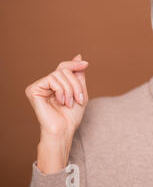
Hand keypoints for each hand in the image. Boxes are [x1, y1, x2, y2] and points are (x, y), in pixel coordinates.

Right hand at [25, 54, 88, 172]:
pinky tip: (62, 102)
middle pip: (64, 69)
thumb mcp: (80, 92)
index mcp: (55, 84)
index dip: (74, 64)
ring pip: (60, 74)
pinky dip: (61, 90)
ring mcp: (38, 86)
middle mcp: (45, 84)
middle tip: (79, 98)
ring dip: (70, 89)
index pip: (63, 67)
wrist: (64, 130)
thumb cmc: (71, 116)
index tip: (86, 64)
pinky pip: (51, 79)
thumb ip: (78, 75)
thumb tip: (78, 56)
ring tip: (71, 103)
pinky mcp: (33, 90)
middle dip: (75, 83)